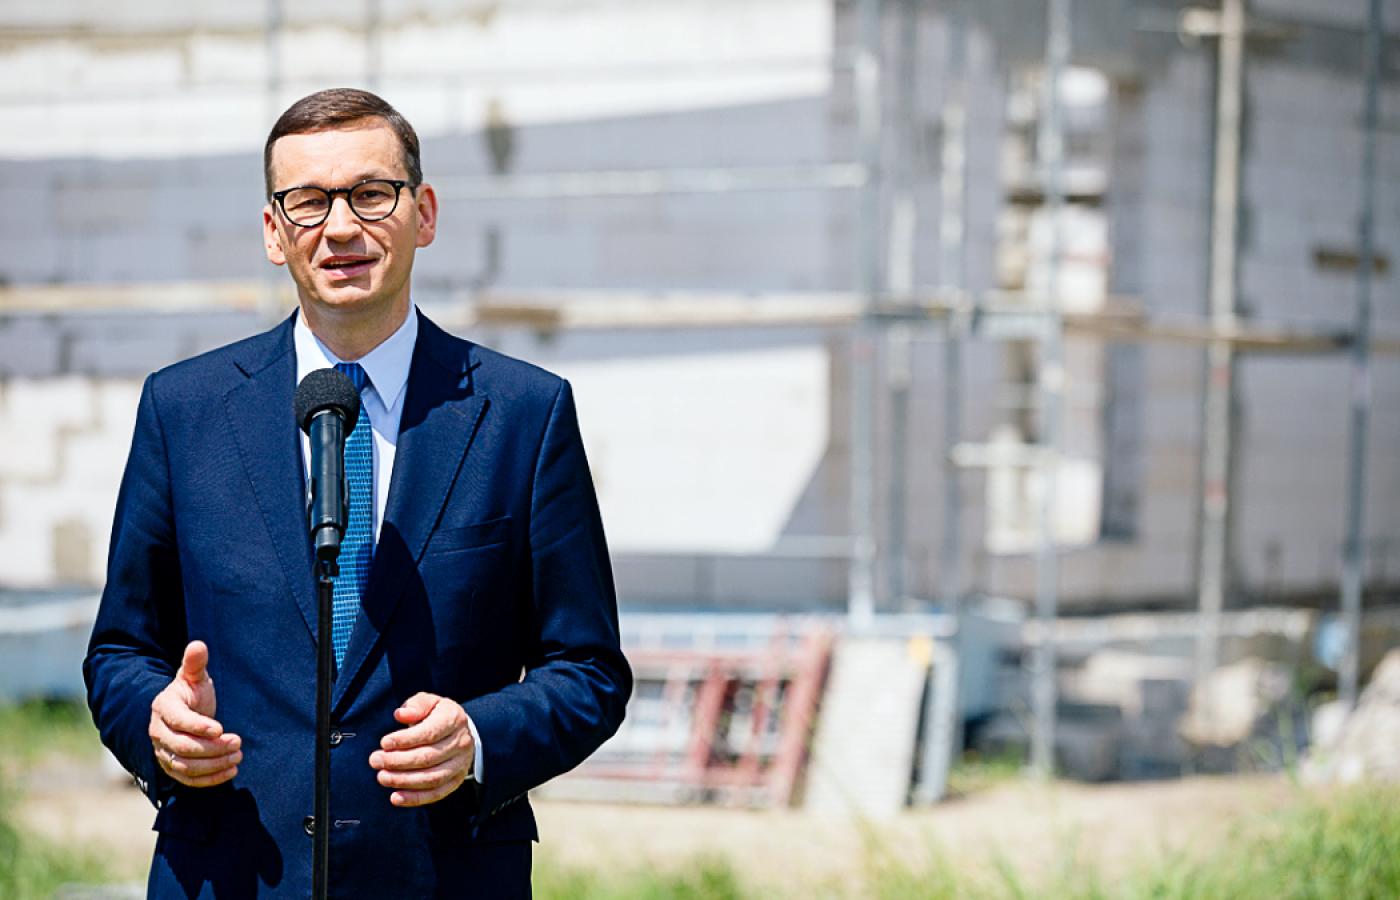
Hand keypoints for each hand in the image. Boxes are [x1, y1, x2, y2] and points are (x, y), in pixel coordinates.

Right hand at [148, 641, 241, 787]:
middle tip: (238, 742)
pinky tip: (230, 772)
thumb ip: (195, 663)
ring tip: (238, 756)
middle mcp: (158, 732)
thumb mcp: (195, 677)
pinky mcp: (171, 767)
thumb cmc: (192, 692)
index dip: (198, 726)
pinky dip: (208, 779)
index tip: (221, 728)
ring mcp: (162, 752)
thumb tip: (198, 644)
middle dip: (212, 748)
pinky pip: (186, 779)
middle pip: (182, 747)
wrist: (184, 712)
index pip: (178, 721)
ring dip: (213, 765)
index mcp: (163, 708)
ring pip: (185, 766)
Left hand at [369, 693, 474, 807]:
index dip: (405, 740)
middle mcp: (461, 743)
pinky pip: (436, 794)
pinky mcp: (456, 781)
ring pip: (432, 778)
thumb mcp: (429, 702)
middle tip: (375, 760)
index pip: (429, 733)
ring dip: (403, 780)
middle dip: (398, 761)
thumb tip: (401, 714)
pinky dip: (415, 798)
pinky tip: (396, 797)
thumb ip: (416, 705)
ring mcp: (460, 764)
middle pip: (428, 757)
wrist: (460, 732)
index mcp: (454, 719)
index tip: (384, 743)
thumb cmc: (437, 716)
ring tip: (382, 777)